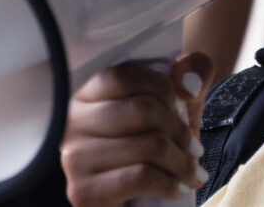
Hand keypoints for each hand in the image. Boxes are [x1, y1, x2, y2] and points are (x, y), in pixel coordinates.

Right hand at [61, 52, 215, 205]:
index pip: (124, 75)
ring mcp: (74, 159)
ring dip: (183, 162)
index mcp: (85, 96)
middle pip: (142, 109)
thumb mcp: (177, 106)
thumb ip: (191, 72)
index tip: (181, 107)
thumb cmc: (153, 154)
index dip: (163, 87)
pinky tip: (178, 188)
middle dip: (180, 130)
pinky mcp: (84, 192)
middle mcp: (70, 123)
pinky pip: (142, 176)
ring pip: (149, 145)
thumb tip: (188, 82)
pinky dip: (172, 183)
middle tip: (193, 148)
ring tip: (191, 171)